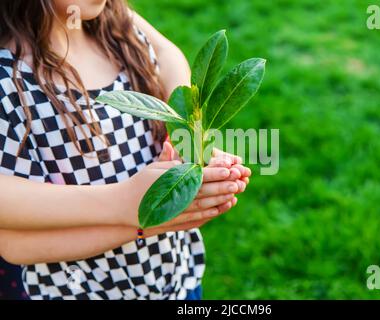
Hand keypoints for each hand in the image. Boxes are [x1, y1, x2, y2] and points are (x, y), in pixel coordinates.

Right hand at [121, 142, 240, 226]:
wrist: (123, 207)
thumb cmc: (140, 183)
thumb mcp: (154, 168)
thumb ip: (173, 161)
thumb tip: (189, 154)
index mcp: (171, 181)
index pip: (197, 175)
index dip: (214, 171)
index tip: (229, 167)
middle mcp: (175, 197)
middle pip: (204, 190)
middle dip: (223, 185)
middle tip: (239, 180)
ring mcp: (176, 211)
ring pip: (203, 205)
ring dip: (220, 199)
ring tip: (235, 192)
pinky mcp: (175, 221)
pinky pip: (196, 218)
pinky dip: (210, 213)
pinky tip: (221, 208)